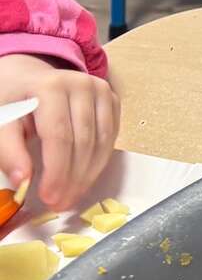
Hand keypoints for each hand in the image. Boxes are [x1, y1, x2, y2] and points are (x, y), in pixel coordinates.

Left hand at [0, 54, 119, 211]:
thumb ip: (9, 150)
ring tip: (72, 195)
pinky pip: (111, 138)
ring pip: (102, 142)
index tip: (48, 197)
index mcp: (49, 87)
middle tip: (60, 203)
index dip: (56, 170)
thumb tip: (23, 181)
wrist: (28, 76)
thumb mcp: (2, 121)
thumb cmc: (13, 101)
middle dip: (72, 178)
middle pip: (83, 141)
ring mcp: (100, 90)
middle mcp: (80, 84)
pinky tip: (83, 177)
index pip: (59, 136)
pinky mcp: (112, 98)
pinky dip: (98, 162)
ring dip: (88, 175)